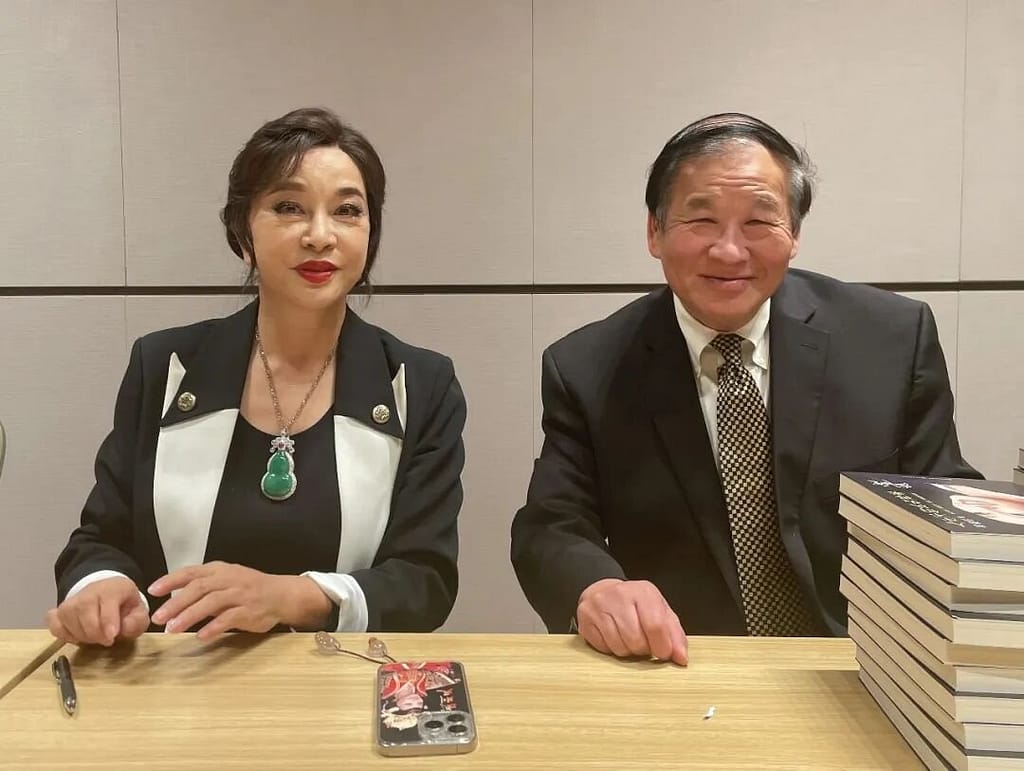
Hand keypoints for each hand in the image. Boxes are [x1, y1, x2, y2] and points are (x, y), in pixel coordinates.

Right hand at [46, 576, 149, 645]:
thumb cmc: (125, 607)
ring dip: (82, 635)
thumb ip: (136, 622)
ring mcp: (72, 600)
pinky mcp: (59, 610)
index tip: (111, 637)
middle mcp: (90, 590)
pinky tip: (77, 636)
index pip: (106, 602)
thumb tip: (123, 630)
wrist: (109, 596)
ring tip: (95, 637)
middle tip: (106, 641)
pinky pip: (55, 624)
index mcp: (113, 588)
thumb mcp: (139, 613)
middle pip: (84, 611)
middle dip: (95, 633)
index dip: (108, 622)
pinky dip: (63, 634)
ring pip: (68, 619)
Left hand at [148, 562, 330, 641]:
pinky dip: (213, 627)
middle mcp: (228, 580)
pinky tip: (200, 636)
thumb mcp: (226, 579)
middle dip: (176, 603)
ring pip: (210, 603)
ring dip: (189, 616)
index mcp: (220, 570)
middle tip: (158, 618)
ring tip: (172, 630)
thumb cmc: (249, 587)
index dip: (170, 580)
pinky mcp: (249, 611)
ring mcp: (239, 595)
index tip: (152, 590)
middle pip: (198, 589)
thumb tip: (173, 597)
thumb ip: (203, 585)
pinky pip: (228, 618)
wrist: (282, 594)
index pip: (191, 572)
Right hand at [576, 578, 687, 664]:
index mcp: (643, 592)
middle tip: (643, 644)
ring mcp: (599, 606)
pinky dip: (611, 649)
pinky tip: (614, 637)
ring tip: (628, 639)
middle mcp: (620, 595)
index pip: (656, 625)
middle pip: (636, 640)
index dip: (662, 647)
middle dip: (643, 649)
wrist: (604, 592)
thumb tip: (681, 659)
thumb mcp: (660, 612)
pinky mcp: (585, 619)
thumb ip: (674, 635)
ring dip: (627, 651)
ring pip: (619, 647)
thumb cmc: (636, 606)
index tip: (663, 654)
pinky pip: (603, 648)